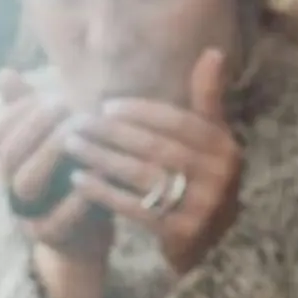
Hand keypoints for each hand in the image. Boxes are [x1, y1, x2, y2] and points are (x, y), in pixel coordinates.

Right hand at [0, 72, 111, 261]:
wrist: (87, 234)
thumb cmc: (71, 177)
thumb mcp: (54, 139)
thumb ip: (31, 109)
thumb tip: (1, 74)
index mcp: (8, 162)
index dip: (19, 112)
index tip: (52, 95)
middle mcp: (10, 188)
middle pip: (7, 156)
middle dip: (35, 127)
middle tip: (66, 106)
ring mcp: (26, 214)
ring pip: (24, 185)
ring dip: (51, 156)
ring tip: (80, 134)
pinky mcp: (49, 238)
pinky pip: (53, 222)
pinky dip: (73, 201)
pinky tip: (95, 176)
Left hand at [66, 48, 241, 275]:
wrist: (210, 246)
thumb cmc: (202, 181)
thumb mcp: (212, 141)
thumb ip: (208, 98)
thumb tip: (212, 51)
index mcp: (225, 148)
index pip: (177, 121)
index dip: (140, 111)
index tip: (105, 105)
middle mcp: (219, 176)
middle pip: (155, 147)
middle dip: (112, 132)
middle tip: (77, 122)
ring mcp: (202, 206)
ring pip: (142, 174)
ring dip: (101, 158)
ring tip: (72, 145)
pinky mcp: (181, 233)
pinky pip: (134, 207)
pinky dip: (104, 192)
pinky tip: (79, 180)